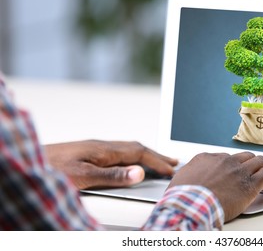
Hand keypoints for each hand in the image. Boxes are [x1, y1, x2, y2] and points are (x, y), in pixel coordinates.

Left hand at [45, 140, 177, 188]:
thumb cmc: (52, 168)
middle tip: (173, 161)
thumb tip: (139, 172)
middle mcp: (102, 146)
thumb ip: (113, 175)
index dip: (157, 161)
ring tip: (158, 160)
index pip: (139, 152)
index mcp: (104, 150)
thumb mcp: (83, 176)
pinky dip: (134, 156)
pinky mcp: (89, 153)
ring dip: (146, 154)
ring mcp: (96, 148)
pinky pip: (120, 152)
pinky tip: (131, 162)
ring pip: (129, 149)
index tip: (171, 169)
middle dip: (156, 155)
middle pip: (137, 147)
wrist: (30, 160)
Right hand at [168, 152, 262, 222]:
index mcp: (208, 158)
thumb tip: (188, 176)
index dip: (232, 168)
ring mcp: (238, 171)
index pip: (226, 157)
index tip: (233, 177)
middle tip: (253, 176)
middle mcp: (225, 161)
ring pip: (260, 161)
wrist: (191, 204)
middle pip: (245, 156)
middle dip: (251, 165)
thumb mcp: (181, 178)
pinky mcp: (250, 184)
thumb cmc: (183, 196)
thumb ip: (189, 173)